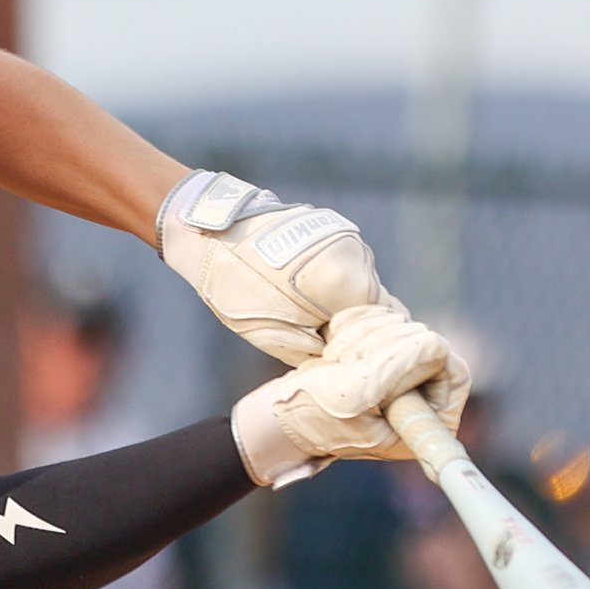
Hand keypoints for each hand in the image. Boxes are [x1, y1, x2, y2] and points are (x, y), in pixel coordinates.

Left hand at [158, 170, 389, 363]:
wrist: (211, 232)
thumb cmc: (236, 285)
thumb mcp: (274, 335)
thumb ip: (314, 350)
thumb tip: (338, 361)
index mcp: (344, 278)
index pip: (378, 323)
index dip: (361, 345)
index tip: (342, 358)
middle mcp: (353, 251)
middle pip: (371, 302)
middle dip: (351, 324)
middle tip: (323, 339)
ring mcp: (344, 235)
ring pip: (358, 282)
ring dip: (341, 301)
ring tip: (307, 311)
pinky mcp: (332, 227)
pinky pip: (344, 264)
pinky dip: (331, 281)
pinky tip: (303, 288)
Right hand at [230, 304, 469, 484]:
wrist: (280, 413)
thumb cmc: (314, 414)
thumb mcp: (357, 394)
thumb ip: (399, 367)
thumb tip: (434, 342)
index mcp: (426, 425)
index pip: (455, 372)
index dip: (425, 355)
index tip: (387, 356)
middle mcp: (421, 400)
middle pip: (427, 344)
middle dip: (384, 344)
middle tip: (347, 362)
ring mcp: (401, 375)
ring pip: (404, 328)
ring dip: (366, 335)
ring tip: (336, 360)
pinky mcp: (381, 355)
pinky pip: (384, 320)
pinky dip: (358, 325)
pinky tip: (335, 348)